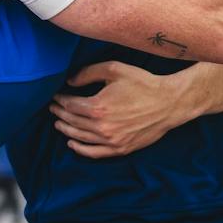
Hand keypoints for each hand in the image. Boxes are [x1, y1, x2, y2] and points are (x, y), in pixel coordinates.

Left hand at [50, 62, 199, 157]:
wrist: (169, 103)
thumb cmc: (143, 83)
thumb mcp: (114, 70)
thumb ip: (88, 73)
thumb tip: (69, 82)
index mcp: (98, 107)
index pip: (70, 105)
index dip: (60, 101)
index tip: (55, 97)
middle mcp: (102, 127)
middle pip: (73, 122)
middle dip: (60, 114)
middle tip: (53, 108)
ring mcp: (111, 141)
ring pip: (80, 138)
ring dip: (66, 130)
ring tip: (58, 123)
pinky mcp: (121, 149)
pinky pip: (94, 153)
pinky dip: (80, 149)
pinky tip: (72, 143)